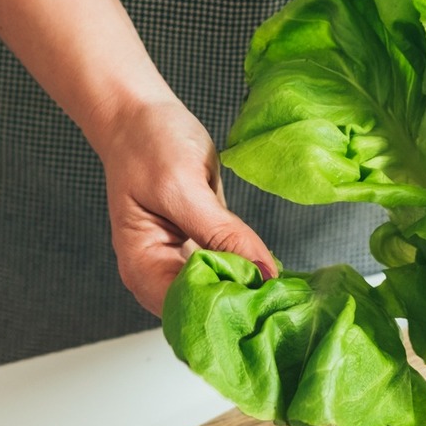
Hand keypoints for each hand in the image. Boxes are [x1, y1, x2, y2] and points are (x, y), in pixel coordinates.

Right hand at [89, 96, 277, 315]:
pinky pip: (229, 271)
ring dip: (251, 292)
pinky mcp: (202, 250)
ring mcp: (181, 264)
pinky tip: (274, 272)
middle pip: (205, 311)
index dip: (226, 309)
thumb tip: (265, 272)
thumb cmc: (146, 144)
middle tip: (287, 300)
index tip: (267, 299)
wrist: (138, 114)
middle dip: (243, 306)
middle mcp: (159, 276)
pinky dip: (250, 272)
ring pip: (221, 295)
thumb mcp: (183, 187)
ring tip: (286, 292)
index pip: (188, 310)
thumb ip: (223, 234)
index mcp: (142, 268)